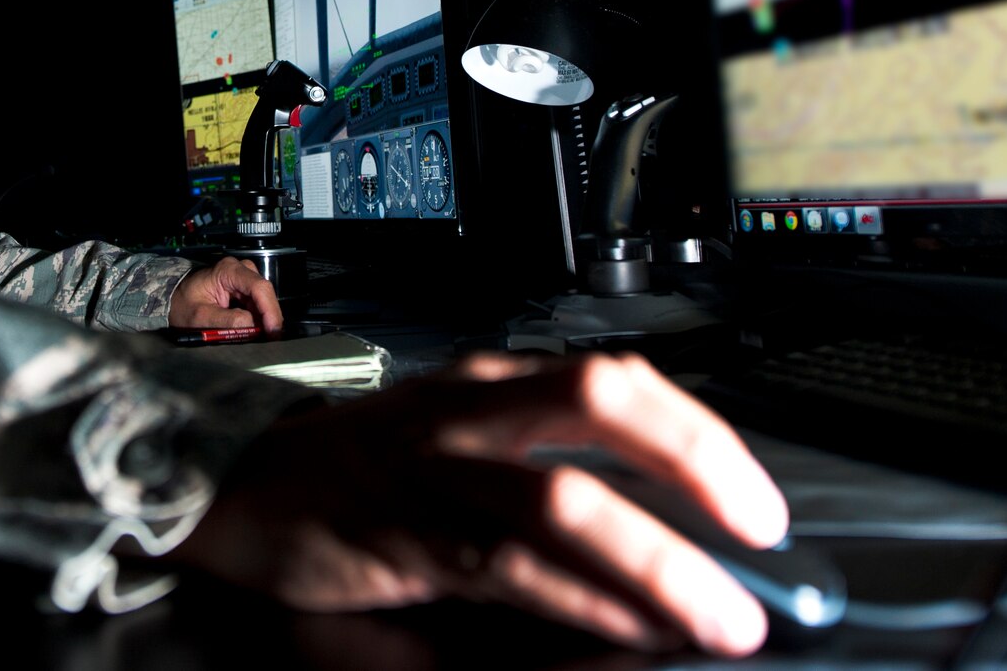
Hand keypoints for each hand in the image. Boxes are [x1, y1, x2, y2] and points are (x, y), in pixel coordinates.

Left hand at [169, 255, 284, 332]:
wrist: (172, 299)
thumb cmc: (182, 305)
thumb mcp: (201, 317)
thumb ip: (227, 321)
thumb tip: (252, 327)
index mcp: (228, 270)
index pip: (259, 287)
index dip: (270, 310)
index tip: (273, 332)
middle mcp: (240, 269)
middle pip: (265, 294)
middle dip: (269, 318)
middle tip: (270, 340)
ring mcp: (242, 278)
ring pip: (263, 300)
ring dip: (264, 319)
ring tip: (263, 339)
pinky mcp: (243, 289)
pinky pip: (257, 304)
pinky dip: (258, 318)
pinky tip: (256, 332)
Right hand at [173, 350, 786, 657]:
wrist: (249, 490)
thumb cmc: (368, 474)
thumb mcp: (463, 446)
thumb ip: (546, 469)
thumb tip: (665, 527)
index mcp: (495, 384)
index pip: (618, 380)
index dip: (700, 437)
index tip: (758, 503)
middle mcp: (471, 409)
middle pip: (600, 401)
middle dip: (694, 463)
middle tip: (758, 533)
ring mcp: (436, 466)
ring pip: (562, 496)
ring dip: (656, 561)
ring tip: (718, 612)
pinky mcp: (403, 531)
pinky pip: (508, 566)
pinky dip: (582, 601)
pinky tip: (628, 628)